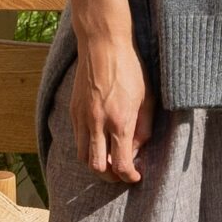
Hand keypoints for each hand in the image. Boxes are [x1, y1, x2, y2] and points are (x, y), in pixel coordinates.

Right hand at [68, 27, 152, 185]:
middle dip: (111, 177)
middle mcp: (98, 123)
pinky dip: (87, 147)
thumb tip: (138, 150)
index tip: (136, 176)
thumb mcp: (148, 98)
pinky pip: (77, 139)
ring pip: (83, 156)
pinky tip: (99, 141)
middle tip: (122, 173)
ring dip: (96, 163)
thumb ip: (144, 128)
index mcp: (120, 121)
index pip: (121, 164)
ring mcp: (82, 117)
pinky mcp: (73, 110)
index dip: (129, 176)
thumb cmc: (131, 68)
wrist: (103, 43)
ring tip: (110, 159)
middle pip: (97, 167)